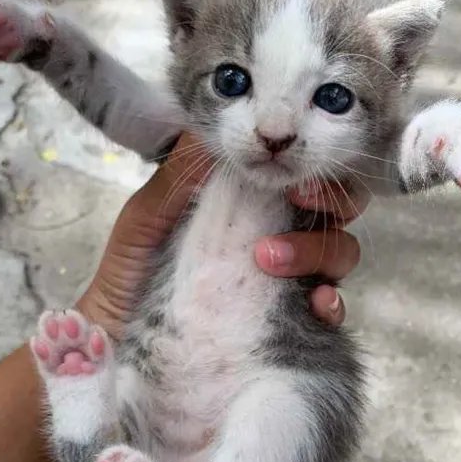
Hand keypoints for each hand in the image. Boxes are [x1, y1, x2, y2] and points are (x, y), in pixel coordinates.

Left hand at [79, 134, 366, 338]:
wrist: (119, 335)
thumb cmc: (129, 273)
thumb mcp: (147, 217)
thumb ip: (179, 174)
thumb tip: (206, 126)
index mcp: (253, 206)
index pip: (303, 176)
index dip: (313, 167)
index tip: (293, 172)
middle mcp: (282, 238)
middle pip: (339, 208)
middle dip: (331, 199)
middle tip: (299, 201)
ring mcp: (292, 281)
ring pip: (341, 252)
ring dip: (318, 250)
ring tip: (268, 259)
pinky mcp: (293, 323)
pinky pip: (332, 309)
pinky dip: (333, 304)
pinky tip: (317, 304)